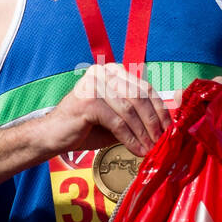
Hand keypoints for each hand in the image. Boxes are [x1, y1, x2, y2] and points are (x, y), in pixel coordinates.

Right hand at [44, 62, 170, 156]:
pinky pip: (117, 122)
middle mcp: (104, 72)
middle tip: (162, 142)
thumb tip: (167, 126)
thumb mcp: (118, 119)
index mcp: (113, 71)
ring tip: (151, 149)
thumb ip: (138, 117)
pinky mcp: (88, 101)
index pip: (145, 88)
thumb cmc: (86, 128)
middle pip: (139, 97)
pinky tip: (136, 150)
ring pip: (130, 110)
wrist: (52, 136)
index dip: (160, 110)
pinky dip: (130, 139)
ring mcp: (94, 84)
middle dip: (154, 122)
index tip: (169, 130)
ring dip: (143, 133)